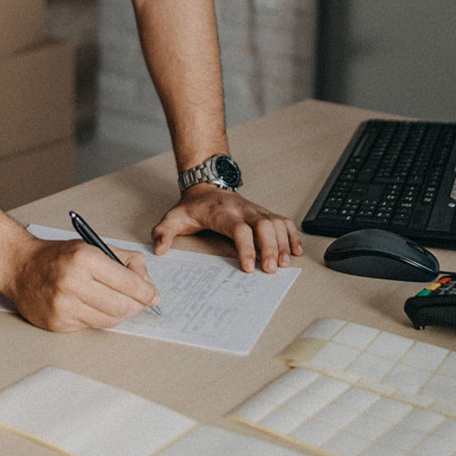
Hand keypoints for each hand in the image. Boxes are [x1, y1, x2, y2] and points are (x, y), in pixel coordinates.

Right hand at [4, 238, 158, 332]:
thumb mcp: (93, 246)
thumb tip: (147, 283)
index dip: (146, 292)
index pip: (129, 283)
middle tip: (140, 302)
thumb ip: (125, 260)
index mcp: (84, 259)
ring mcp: (63, 306)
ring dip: (120, 314)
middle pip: (122, 307)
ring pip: (109, 321)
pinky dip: (97, 318)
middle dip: (137, 306)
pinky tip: (91, 306)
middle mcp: (73, 283)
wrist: (19, 266)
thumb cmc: (57, 256)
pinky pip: (90, 326)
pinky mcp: (58, 323)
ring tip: (117, 304)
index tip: (152, 295)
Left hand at [152, 186, 302, 272]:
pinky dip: (292, 235)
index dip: (246, 248)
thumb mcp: (173, 217)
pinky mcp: (264, 213)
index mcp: (222, 212)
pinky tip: (295, 251)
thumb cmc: (193, 206)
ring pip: (276, 223)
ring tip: (285, 264)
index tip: (248, 267)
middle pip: (264, 225)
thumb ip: (164, 232)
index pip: (240, 229)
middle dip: (270, 248)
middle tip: (271, 269)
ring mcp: (256, 210)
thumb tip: (159, 249)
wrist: (206, 185)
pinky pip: (283, 221)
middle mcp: (243, 209)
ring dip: (283, 243)